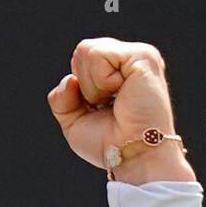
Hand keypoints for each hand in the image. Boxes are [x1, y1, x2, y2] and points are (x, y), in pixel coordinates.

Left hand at [46, 37, 183, 175]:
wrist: (132, 156)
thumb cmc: (109, 144)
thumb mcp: (74, 121)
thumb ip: (62, 99)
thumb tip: (69, 80)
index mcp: (117, 71)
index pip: (81, 59)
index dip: (79, 87)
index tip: (99, 108)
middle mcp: (129, 60)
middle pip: (82, 50)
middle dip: (84, 85)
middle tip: (107, 106)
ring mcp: (138, 56)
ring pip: (87, 50)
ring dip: (92, 85)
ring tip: (115, 101)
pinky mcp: (143, 57)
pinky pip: (99, 54)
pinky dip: (101, 81)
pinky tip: (121, 94)